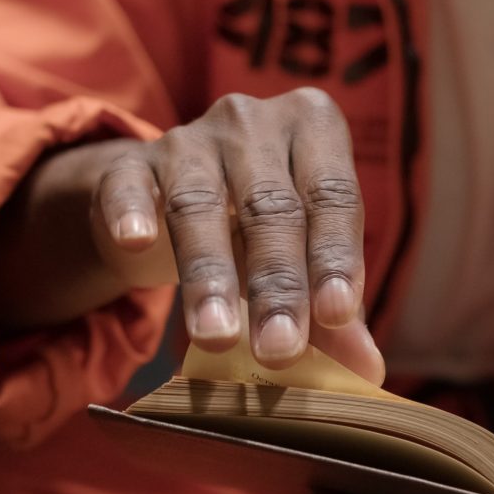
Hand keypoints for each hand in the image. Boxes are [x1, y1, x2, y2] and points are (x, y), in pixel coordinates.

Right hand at [0, 88, 382, 381]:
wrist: (161, 203)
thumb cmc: (254, 232)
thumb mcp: (300, 264)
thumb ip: (333, 314)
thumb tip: (366, 370)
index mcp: (314, 129)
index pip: (333, 196)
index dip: (335, 257)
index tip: (336, 315)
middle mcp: (253, 122)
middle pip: (270, 207)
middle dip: (276, 286)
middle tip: (277, 350)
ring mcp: (187, 138)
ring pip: (200, 205)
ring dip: (209, 275)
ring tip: (217, 337)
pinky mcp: (128, 162)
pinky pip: (127, 186)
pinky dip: (132, 214)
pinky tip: (136, 244)